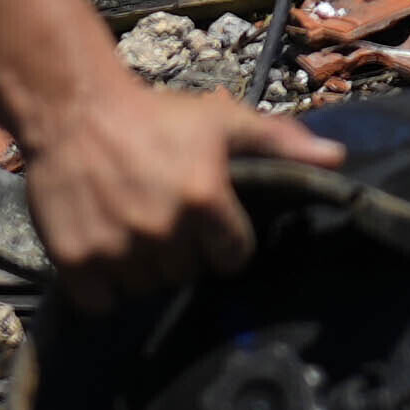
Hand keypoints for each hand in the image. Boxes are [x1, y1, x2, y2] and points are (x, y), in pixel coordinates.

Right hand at [11, 61, 337, 294]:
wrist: (72, 108)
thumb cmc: (155, 115)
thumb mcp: (222, 120)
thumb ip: (281, 142)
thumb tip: (337, 160)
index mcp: (205, 197)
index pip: (233, 256)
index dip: (223, 241)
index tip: (207, 223)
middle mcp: (163, 228)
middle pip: (185, 273)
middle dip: (179, 251)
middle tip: (161, 216)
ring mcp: (117, 248)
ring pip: (145, 288)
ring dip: (140, 268)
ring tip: (131, 227)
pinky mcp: (75, 260)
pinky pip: (100, 302)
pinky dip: (100, 286)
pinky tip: (102, 248)